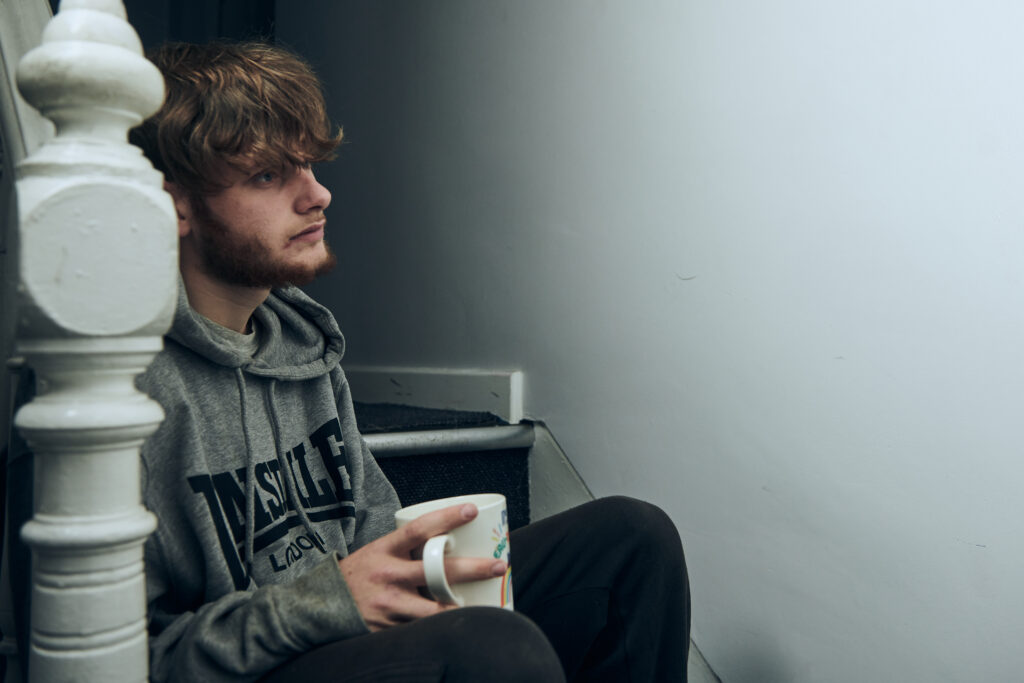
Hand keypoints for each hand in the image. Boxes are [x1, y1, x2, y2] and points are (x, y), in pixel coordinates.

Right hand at [338, 503, 507, 630]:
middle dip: (472, 568)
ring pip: (434, 607)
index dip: (446, 518)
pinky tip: (461, 626)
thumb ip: (409, 548)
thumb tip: (453, 538)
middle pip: (436, 570)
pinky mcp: (388, 628)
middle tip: (499, 565)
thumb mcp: (379, 552)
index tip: (471, 510)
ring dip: (462, 607)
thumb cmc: (361, 574)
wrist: (323, 606)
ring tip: (490, 604)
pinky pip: (422, 628)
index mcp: (385, 549)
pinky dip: (442, 628)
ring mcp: (389, 604)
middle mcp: (387, 575)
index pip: (418, 528)